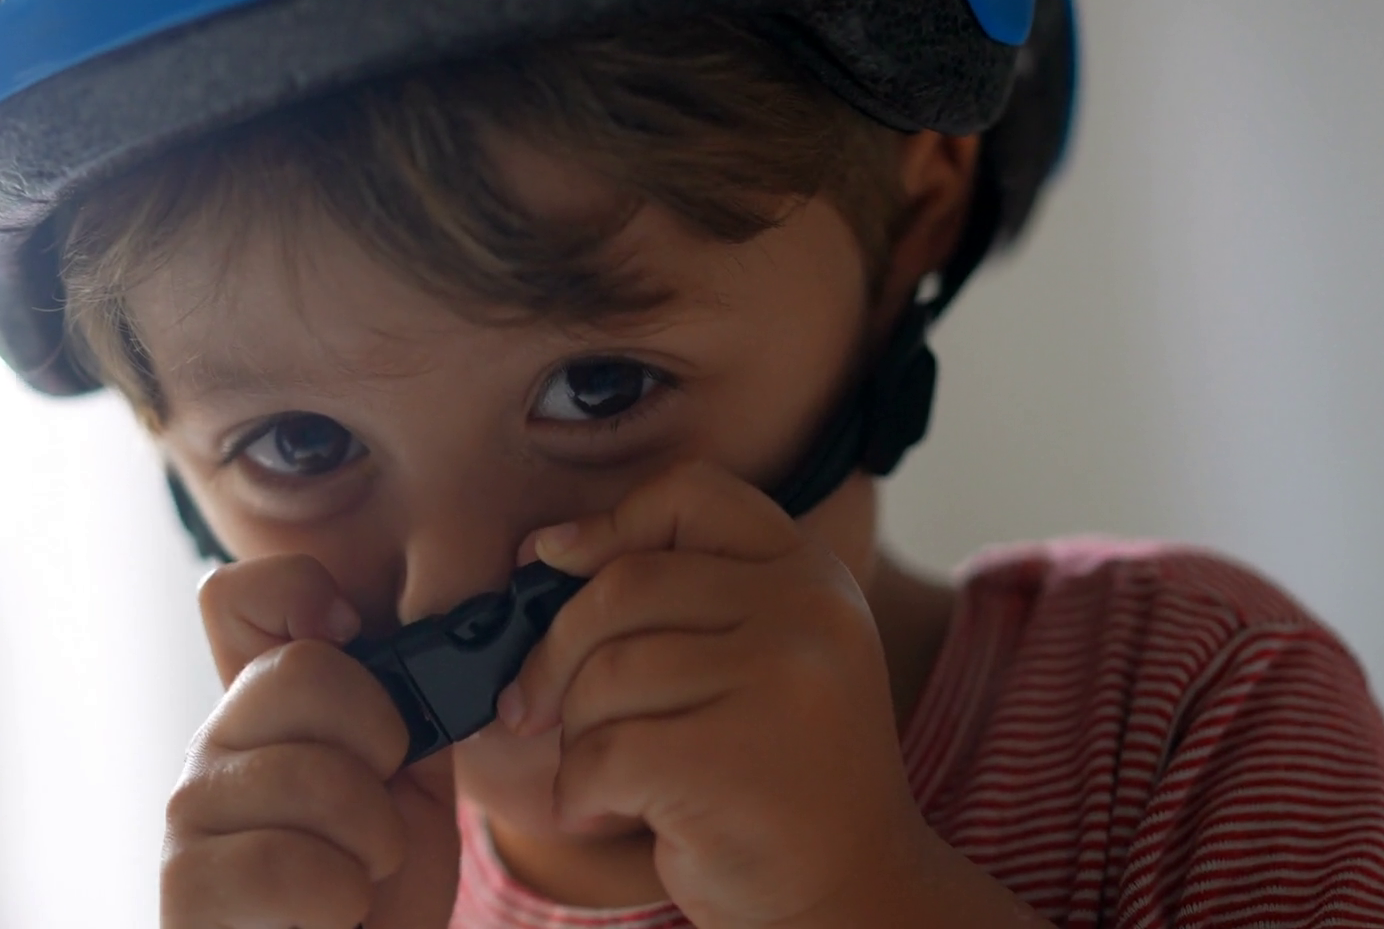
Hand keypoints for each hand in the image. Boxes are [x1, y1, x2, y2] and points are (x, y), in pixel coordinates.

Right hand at [161, 555, 459, 928]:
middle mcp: (215, 740)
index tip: (353, 636)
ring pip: (314, 776)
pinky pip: (290, 865)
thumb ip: (408, 701)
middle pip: (304, 670)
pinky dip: (342, 900)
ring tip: (355, 876)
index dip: (298, 593)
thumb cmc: (381, 886)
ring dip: (373, 844)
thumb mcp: (412, 777)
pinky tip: (327, 917)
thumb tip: (426, 642)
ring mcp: (191, 810)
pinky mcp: (187, 885)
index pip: (235, 595)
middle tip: (376, 808)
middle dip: (382, 748)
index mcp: (266, 704)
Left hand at [498, 461, 938, 928]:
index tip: (551, 561)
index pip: (689, 494)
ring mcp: (780, 681)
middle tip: (531, 708)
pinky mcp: (735, 759)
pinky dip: (579, 790)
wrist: (852, 892)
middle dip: (554, 655)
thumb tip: (543, 551)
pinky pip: (603, 751)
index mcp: (809, 572)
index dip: (606, 523)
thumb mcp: (757, 657)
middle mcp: (807, 610)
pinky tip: (603, 811)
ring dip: (574, 736)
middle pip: (622, 588)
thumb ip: (681, 598)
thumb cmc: (773, 775)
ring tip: (602, 776)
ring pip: (604, 675)